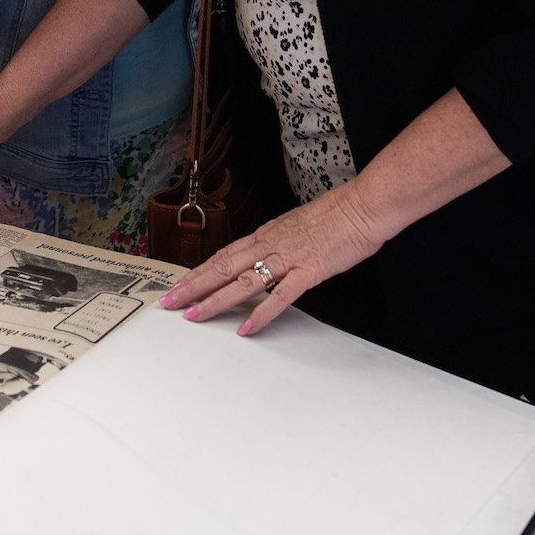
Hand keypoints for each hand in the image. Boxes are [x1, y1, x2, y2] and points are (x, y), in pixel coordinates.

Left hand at [158, 186, 387, 336]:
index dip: (199, 271)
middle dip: (193, 286)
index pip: (224, 255)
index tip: (179, 285)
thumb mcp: (298, 225)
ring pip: (242, 281)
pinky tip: (245, 328)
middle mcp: (270, 244)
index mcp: (267, 233)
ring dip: (215, 300)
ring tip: (194, 316)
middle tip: (169, 303)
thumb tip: (267, 256)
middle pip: (223, 267)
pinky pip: (279, 297)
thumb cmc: (338, 214)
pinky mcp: (308, 271)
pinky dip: (260, 314)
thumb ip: (280, 242)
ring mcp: (288, 258)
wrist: (364, 206)